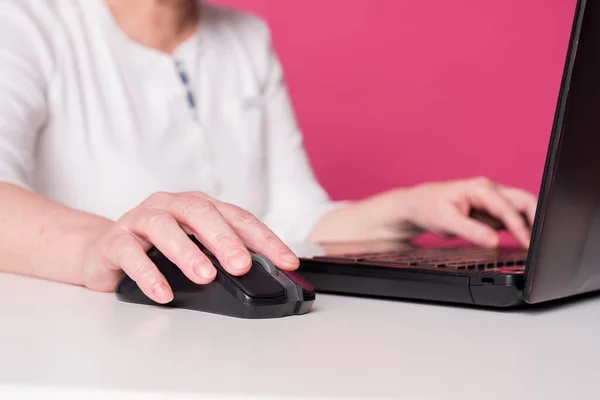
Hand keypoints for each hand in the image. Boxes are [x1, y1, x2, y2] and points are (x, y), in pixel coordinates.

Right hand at [79, 191, 298, 303]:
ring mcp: (141, 219)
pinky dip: (148, 273)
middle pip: (201, 213)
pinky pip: (130, 253)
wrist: (102, 249)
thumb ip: (222, 256)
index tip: (287, 261)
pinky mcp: (115, 240)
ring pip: (164, 228)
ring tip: (205, 276)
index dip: (264, 239)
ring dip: (187, 252)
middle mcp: (171, 206)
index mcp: (198, 206)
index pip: (237, 217)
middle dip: (224, 239)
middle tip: (241, 265)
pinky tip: (163, 293)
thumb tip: (262, 276)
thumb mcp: (195, 248)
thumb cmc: (156, 248)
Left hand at [365, 177, 536, 247]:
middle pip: (524, 201)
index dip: (520, 227)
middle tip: (543, 242)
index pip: (507, 207)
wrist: (417, 205)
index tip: (528, 244)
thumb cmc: (428, 207)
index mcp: (480, 188)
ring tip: (537, 246)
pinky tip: (525, 243)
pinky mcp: (491, 211)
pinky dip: (521, 229)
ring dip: (531, 224)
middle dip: (537, 219)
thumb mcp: (445, 221)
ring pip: (521, 209)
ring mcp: (492, 200)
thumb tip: (493, 240)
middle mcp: (490, 190)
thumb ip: (470, 230)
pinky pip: (512, 218)